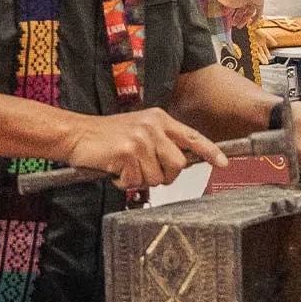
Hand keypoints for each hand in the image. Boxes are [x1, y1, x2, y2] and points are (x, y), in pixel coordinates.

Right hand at [60, 108, 229, 191]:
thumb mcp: (139, 131)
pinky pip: (136, 181)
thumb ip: (161, 143)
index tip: (223, 164)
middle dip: (165, 176)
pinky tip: (115, 170)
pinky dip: (124, 182)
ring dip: (140, 180)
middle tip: (145, 172)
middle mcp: (153, 126)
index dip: (210, 151)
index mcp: (159, 119)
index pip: (192, 136)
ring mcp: (141, 138)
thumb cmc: (107, 138)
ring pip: (158, 177)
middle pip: (178, 165)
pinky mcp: (127, 151)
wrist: (76, 134)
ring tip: (125, 168)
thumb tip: (180, 164)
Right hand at [222, 1, 259, 30]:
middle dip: (237, 17)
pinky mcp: (259, 1)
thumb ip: (224, 8)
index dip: (231, 13)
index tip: (228, 19)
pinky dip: (255, 19)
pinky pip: (259, 12)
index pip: (234, 5)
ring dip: (244, 20)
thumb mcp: (225, 0)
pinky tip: (252, 25)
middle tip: (233, 24)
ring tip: (239, 26)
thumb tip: (222, 14)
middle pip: (242, 9)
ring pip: (249, 12)